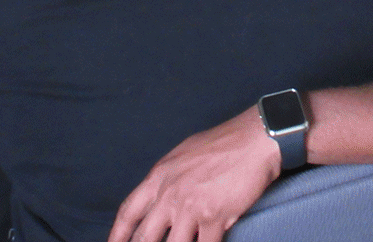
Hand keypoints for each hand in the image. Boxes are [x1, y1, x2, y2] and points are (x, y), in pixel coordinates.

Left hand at [108, 108, 280, 241]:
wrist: (254, 140)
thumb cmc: (224, 143)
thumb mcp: (184, 154)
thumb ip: (169, 178)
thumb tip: (162, 196)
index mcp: (159, 176)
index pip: (128, 213)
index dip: (117, 236)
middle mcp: (170, 193)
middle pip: (144, 238)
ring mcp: (190, 207)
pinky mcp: (214, 217)